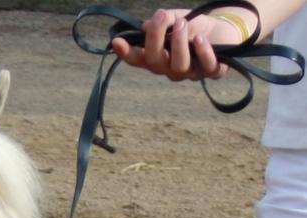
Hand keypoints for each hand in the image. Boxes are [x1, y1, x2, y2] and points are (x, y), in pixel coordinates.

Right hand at [111, 7, 244, 79]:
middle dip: (155, 40)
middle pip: (156, 62)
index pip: (139, 59)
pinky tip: (200, 38)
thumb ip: (165, 21)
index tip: (116, 42)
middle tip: (160, 18)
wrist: (227, 31)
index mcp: (159, 58)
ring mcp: (190, 73)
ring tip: (183, 22)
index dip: (126, 53)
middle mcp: (170, 69)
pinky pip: (206, 66)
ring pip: (178, 66)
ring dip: (179, 43)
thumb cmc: (197, 27)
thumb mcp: (179, 18)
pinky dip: (202, 52)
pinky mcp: (212, 71)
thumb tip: (149, 24)